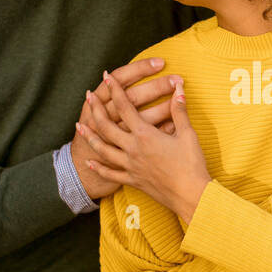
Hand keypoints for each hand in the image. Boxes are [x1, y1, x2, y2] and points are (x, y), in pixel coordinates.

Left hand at [77, 71, 210, 222]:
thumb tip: (178, 89)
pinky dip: (98, 167)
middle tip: (88, 96)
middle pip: (106, 126)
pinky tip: (89, 162)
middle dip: (96, 109)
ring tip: (80, 125)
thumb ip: (179, 110)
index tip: (107, 77)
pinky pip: (110, 173)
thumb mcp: (188, 134)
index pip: (125, 106)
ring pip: (103, 149)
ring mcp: (130, 166)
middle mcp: (132, 149)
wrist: (191, 195)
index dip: (115, 90)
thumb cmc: (192, 165)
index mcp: (145, 134)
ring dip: (90, 136)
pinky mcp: (132, 180)